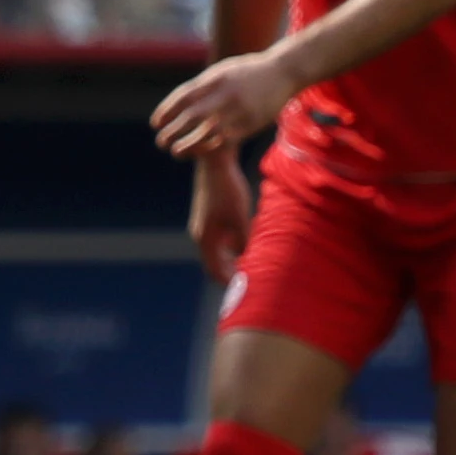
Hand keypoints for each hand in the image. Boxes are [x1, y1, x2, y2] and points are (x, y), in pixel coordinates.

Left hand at [151, 50, 298, 157]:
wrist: (284, 72)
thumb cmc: (248, 71)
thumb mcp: (223, 71)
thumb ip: (203, 85)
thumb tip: (180, 102)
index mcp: (215, 78)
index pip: (184, 97)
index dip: (166, 111)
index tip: (155, 123)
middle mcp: (225, 94)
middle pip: (193, 116)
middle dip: (173, 130)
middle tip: (160, 142)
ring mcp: (239, 109)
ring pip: (208, 132)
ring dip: (189, 144)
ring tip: (175, 152)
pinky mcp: (252, 122)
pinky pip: (227, 139)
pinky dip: (210, 146)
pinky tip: (201, 151)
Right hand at [190, 150, 253, 281]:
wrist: (215, 163)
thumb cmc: (228, 190)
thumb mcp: (240, 218)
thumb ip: (243, 241)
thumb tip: (248, 260)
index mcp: (205, 238)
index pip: (214, 271)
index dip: (228, 282)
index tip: (244, 290)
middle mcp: (201, 235)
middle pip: (216, 263)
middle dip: (232, 273)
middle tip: (252, 281)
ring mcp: (205, 226)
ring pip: (219, 251)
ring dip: (234, 259)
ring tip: (254, 264)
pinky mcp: (210, 217)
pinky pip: (221, 239)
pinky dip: (233, 246)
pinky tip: (249, 244)